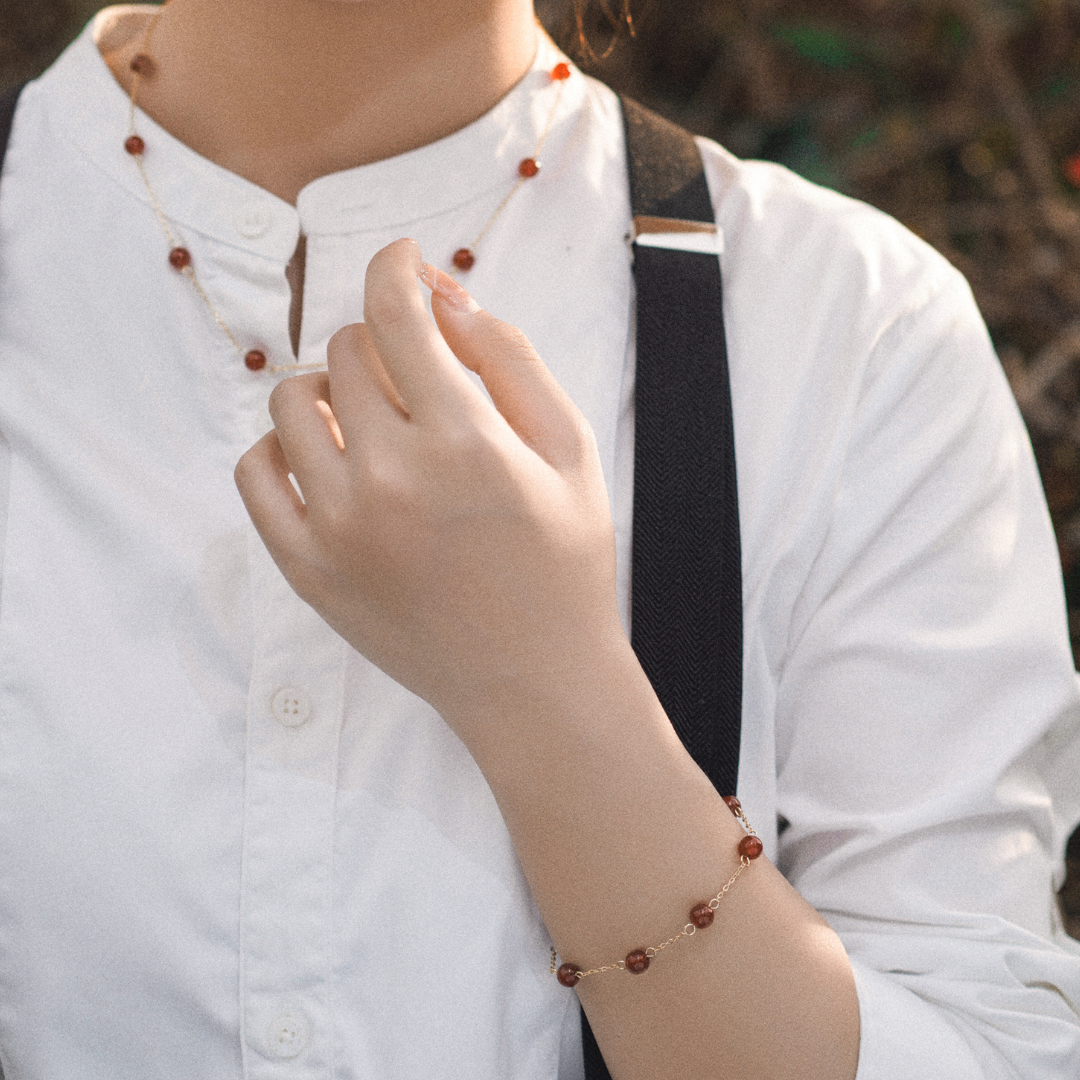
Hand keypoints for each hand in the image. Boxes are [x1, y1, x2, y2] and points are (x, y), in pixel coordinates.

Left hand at [235, 239, 626, 738]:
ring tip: (370, 420)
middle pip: (346, 352)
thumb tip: (443, 295)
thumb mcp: (570, 450)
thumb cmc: (565, 565)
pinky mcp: (307, 570)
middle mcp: (390, 477)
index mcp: (464, 440)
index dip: (395, 267)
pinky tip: (324, 458)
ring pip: (290, 401)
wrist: (535, 684)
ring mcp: (339, 527)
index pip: (395, 311)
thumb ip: (510, 359)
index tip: (401, 260)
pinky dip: (281, 447)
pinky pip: (255, 472)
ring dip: (329, 389)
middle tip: (416, 377)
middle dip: (383, 344)